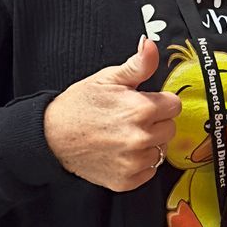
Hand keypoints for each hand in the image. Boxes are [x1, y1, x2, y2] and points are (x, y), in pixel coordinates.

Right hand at [43, 37, 180, 191]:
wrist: (51, 136)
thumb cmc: (78, 106)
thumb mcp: (108, 78)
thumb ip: (138, 64)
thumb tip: (152, 45)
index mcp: (141, 109)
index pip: (174, 105)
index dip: (160, 101)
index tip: (145, 102)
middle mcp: (141, 138)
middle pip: (170, 128)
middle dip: (155, 122)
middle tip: (131, 119)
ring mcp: (134, 162)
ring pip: (161, 151)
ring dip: (148, 144)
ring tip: (124, 135)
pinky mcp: (127, 180)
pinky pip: (149, 171)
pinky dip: (138, 163)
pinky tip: (120, 152)